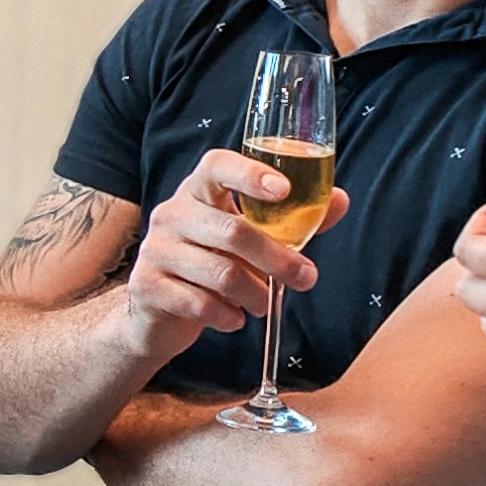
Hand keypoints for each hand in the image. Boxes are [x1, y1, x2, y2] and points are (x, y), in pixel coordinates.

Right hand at [114, 150, 348, 355]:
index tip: (283, 190)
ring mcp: (155, 249)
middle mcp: (171, 213)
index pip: (216, 166)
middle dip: (278, 259)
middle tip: (305, 278)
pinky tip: (234, 319)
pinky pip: (199, 303)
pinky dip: (227, 316)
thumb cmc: (212, 264)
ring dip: (255, 294)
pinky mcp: (146, 286)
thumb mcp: (251, 239)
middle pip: (232, 231)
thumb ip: (293, 221)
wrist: (158, 312)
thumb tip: (339, 200)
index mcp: (197, 192)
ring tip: (263, 304)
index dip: (249, 173)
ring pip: (220, 273)